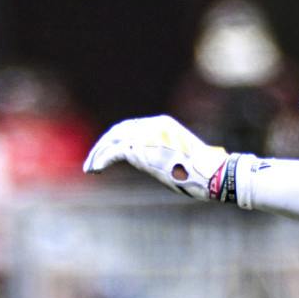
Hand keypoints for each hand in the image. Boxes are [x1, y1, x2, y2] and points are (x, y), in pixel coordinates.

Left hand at [83, 116, 232, 201]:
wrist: (209, 173)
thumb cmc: (201, 172)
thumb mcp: (180, 158)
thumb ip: (163, 155)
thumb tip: (159, 165)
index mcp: (161, 124)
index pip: (131, 127)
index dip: (115, 140)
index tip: (106, 153)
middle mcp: (152, 125)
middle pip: (118, 131)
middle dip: (102, 146)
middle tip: (92, 162)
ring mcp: (146, 135)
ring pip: (112, 140)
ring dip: (97, 154)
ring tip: (89, 169)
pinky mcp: (141, 149)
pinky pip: (114, 153)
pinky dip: (102, 160)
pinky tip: (95, 169)